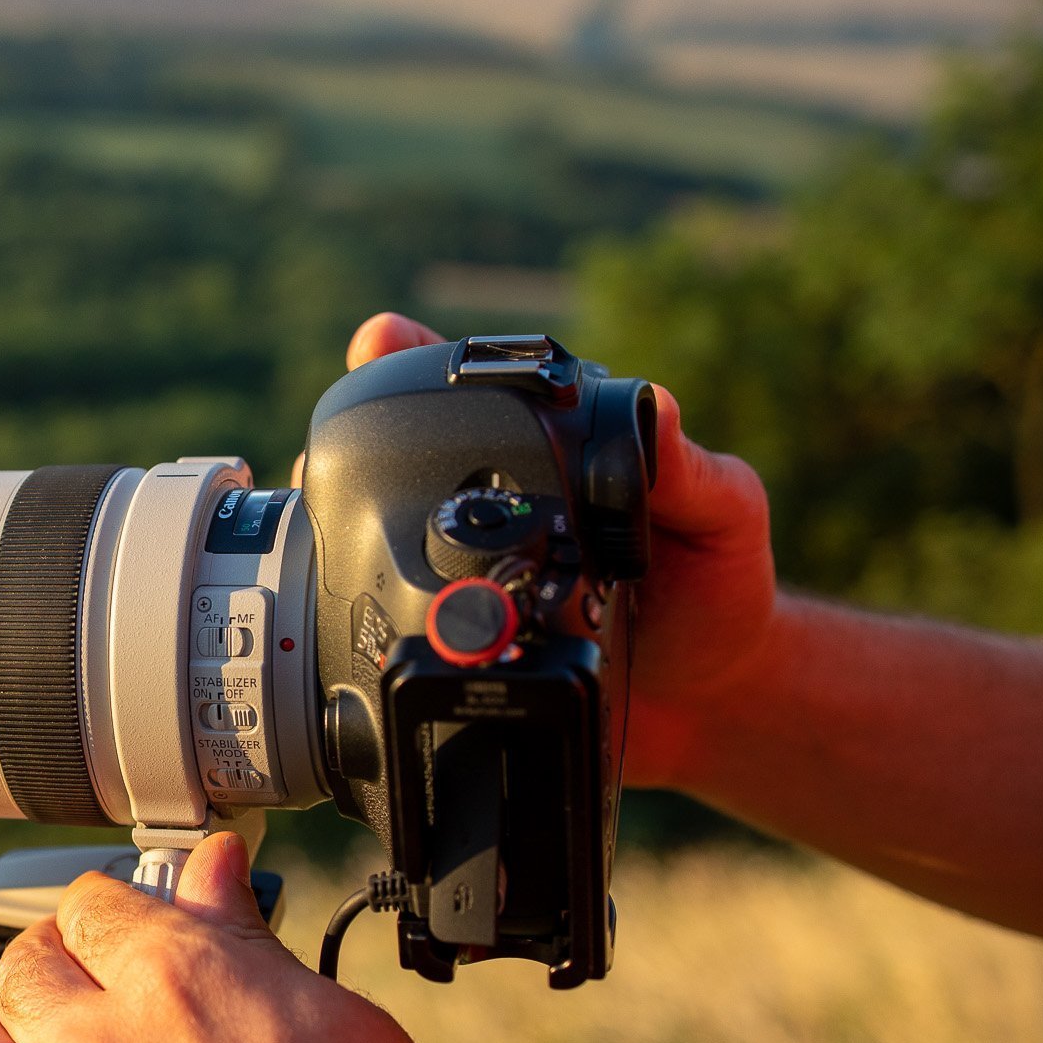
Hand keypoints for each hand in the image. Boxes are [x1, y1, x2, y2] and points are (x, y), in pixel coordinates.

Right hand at [342, 313, 777, 788]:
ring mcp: (462, 575)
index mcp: (549, 458)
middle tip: (327, 439)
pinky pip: (384, 622)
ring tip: (316, 498)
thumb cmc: (720, 593)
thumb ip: (694, 475)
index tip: (379, 336)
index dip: (418, 357)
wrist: (710, 705)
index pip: (474, 393)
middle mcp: (490, 507)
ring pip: (368, 530)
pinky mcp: (450, 647)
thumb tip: (659, 408)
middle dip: (348, 435)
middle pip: (395, 455)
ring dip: (330, 515)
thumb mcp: (725, 520)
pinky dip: (346, 610)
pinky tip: (331, 603)